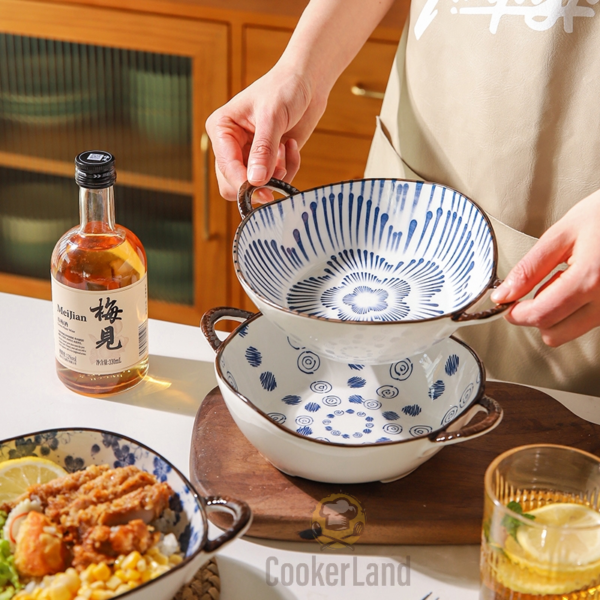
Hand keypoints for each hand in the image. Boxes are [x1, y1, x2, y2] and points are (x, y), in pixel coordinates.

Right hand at [205, 66, 326, 201]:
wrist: (306, 83)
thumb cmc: (285, 89)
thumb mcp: (272, 117)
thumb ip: (263, 150)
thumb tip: (255, 181)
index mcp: (222, 129)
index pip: (226, 166)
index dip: (243, 182)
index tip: (263, 189)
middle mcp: (230, 145)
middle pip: (232, 184)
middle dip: (256, 185)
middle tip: (278, 179)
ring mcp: (248, 155)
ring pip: (253, 187)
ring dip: (274, 178)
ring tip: (285, 155)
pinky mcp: (267, 161)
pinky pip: (273, 181)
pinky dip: (287, 170)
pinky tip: (291, 147)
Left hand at [491, 189, 599, 345]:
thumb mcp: (561, 234)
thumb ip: (530, 268)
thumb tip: (504, 294)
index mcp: (590, 278)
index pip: (542, 315)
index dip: (516, 313)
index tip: (506, 304)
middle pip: (556, 334)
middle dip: (535, 317)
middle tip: (529, 294)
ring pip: (571, 332)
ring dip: (555, 314)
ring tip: (561, 281)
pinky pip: (588, 322)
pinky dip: (574, 311)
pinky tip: (577, 286)